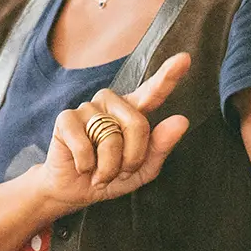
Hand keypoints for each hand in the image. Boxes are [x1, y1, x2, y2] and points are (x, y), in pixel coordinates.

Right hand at [31, 53, 192, 213]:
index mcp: (133, 111)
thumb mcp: (143, 170)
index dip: (168, 76)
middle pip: (137, 124)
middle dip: (132, 158)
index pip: (153, 91)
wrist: (74, 191)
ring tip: (99, 172)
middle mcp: (111, 103)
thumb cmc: (110, 177)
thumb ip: (161, 146)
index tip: (184, 59)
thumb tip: (181, 120)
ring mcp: (87, 107)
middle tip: (120, 172)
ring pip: (111, 139)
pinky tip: (82, 167)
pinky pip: (85, 146)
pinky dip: (87, 166)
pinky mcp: (66, 118)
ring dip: (108, 168)